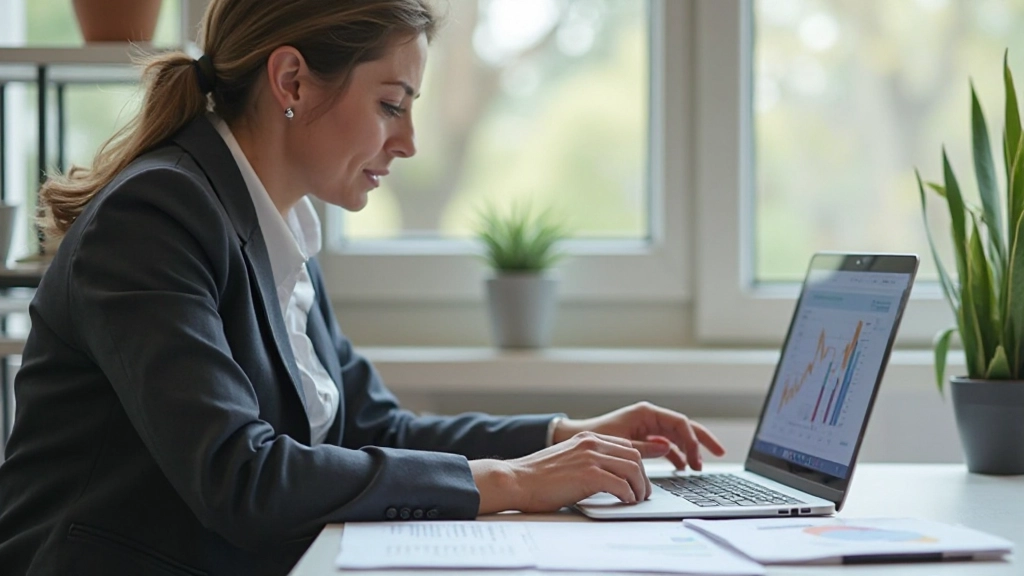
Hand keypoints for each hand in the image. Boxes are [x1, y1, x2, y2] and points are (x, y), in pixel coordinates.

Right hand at [470, 431, 653, 513]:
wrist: (515, 480)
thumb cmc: (536, 476)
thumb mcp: (566, 459)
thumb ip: (586, 460)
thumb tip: (606, 476)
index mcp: (586, 438)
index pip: (625, 445)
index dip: (636, 464)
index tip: (638, 478)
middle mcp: (591, 443)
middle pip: (634, 456)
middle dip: (642, 476)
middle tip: (642, 492)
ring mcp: (591, 457)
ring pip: (633, 468)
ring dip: (639, 487)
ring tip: (636, 499)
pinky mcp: (589, 475)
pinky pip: (621, 484)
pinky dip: (628, 495)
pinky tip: (625, 501)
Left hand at [552, 402, 725, 470]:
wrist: (574, 439)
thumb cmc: (594, 437)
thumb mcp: (621, 444)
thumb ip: (645, 448)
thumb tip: (669, 450)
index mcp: (646, 413)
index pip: (680, 423)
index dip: (695, 439)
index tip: (702, 457)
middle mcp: (649, 417)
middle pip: (684, 428)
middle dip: (700, 442)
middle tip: (717, 455)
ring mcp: (647, 427)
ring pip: (677, 437)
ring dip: (688, 451)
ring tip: (697, 468)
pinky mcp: (643, 438)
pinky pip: (666, 445)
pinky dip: (675, 455)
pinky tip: (681, 468)